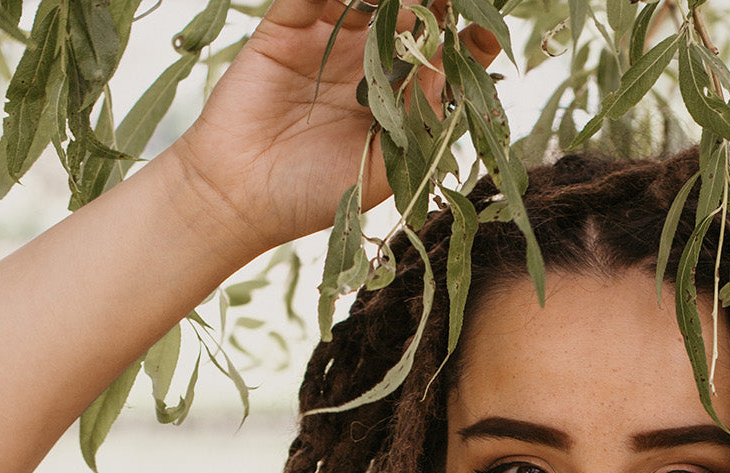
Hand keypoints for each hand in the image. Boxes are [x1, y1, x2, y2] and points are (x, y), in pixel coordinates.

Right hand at [170, 0, 498, 257]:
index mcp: (398, 99)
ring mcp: (328, 39)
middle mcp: (369, 64)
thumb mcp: (383, 170)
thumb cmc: (315, 195)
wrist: (242, 196)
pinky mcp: (287, 25)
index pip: (441, 60)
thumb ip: (418, 128)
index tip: (487, 36)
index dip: (467, 43)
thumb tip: (448, 76)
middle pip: (411, 16)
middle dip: (434, 5)